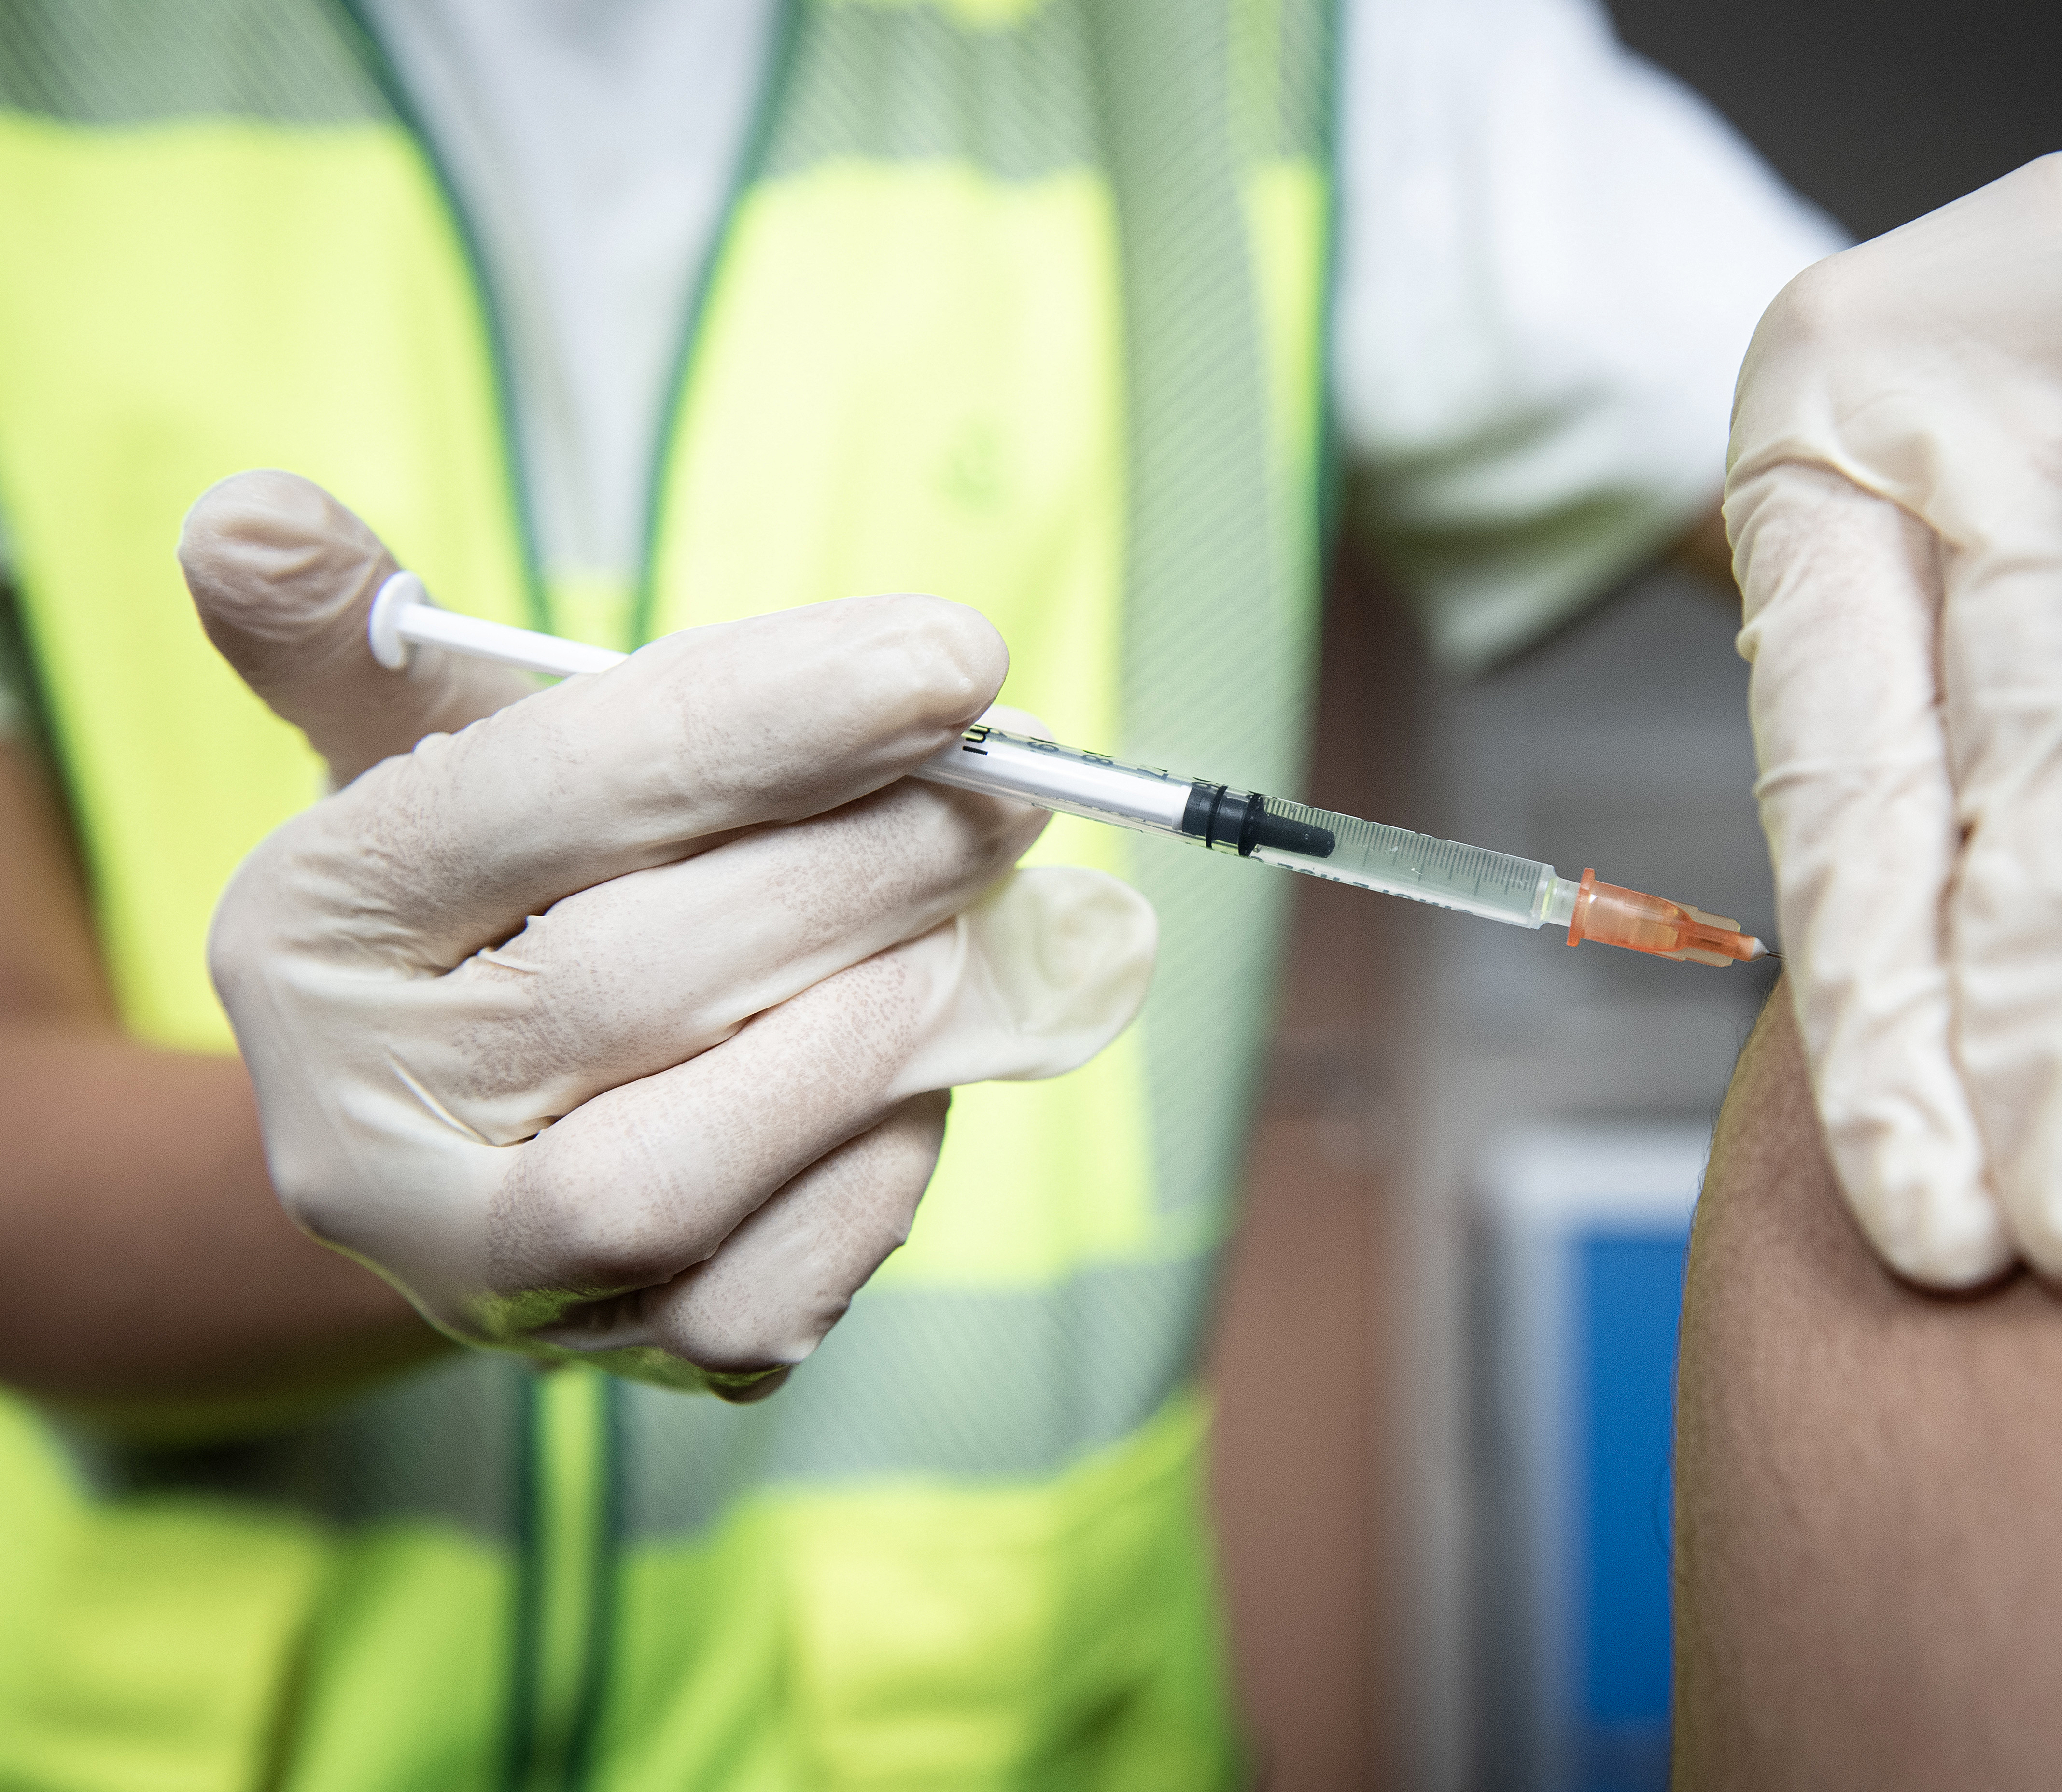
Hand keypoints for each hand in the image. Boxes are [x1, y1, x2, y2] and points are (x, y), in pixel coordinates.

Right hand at [185, 472, 1156, 1396]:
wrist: (472, 1123)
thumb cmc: (496, 893)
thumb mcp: (415, 746)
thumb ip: (349, 634)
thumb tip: (252, 514)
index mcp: (310, 924)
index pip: (542, 796)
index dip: (769, 720)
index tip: (955, 659)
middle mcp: (359, 1120)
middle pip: (632, 980)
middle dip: (859, 867)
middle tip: (1007, 781)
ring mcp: (470, 1272)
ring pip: (683, 1165)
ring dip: (872, 1027)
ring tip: (978, 909)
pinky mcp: (604, 1364)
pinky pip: (763, 1300)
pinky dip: (873, 1177)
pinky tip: (927, 1067)